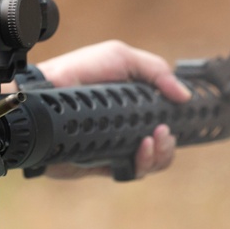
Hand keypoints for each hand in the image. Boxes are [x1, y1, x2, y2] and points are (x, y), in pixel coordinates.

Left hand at [35, 40, 191, 179]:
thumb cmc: (78, 72)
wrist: (44, 98)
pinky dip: (144, 163)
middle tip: (162, 130)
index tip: (185, 115)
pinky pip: (134, 171)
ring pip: (153, 160)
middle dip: (171, 141)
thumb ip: (154, 70)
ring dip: (161, 153)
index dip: (179, 119)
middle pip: (165, 143)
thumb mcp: (119, 56)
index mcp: (136, 102)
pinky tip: (140, 149)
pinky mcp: (105, 162)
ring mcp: (118, 145)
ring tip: (152, 139)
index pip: (167, 116)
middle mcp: (129, 125)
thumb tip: (184, 96)